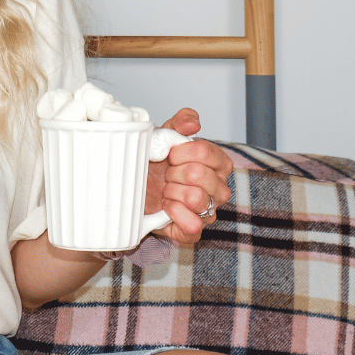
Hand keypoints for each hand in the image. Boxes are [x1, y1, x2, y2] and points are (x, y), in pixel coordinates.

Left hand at [145, 108, 232, 243]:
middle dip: (173, 173)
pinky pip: (193, 225)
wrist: (134, 191)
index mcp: (218, 163)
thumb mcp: (163, 137)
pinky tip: (166, 207)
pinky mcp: (194, 230)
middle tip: (166, 176)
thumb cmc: (154, 165)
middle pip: (198, 174)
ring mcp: (209, 210)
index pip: (204, 152)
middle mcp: (219, 187)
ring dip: (172, 192)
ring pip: (197, 199)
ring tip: (166, 191)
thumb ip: (180, 123)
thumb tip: (193, 124)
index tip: (170, 156)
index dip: (180, 153)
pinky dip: (175, 214)